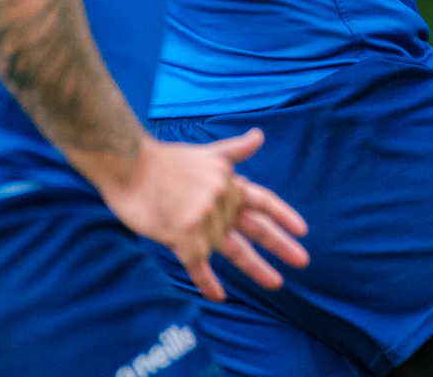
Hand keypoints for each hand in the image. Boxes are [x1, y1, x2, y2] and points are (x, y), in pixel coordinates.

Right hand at [99, 129, 309, 302]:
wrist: (129, 166)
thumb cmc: (165, 162)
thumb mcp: (207, 154)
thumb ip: (235, 152)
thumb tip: (259, 136)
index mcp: (228, 182)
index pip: (263, 201)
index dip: (284, 215)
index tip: (303, 231)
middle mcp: (222, 201)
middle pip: (255, 230)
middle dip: (280, 246)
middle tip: (304, 261)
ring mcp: (204, 219)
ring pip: (227, 249)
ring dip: (248, 265)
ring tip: (272, 282)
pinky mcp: (183, 235)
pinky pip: (199, 265)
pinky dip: (208, 282)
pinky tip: (220, 296)